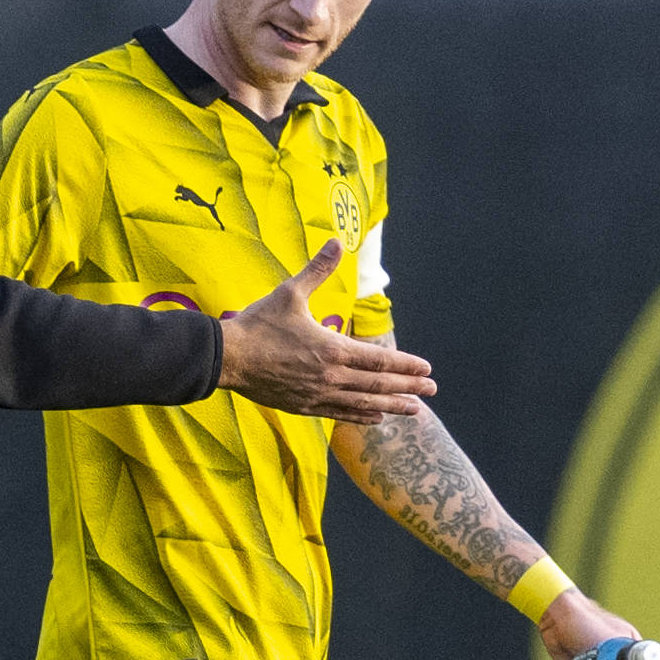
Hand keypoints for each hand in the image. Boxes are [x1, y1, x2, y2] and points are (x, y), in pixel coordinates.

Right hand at [217, 239, 435, 422]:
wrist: (227, 358)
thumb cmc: (258, 324)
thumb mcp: (290, 292)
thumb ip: (317, 270)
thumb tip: (336, 242)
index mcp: (331, 348)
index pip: (378, 359)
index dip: (405, 365)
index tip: (426, 368)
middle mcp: (330, 375)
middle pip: (377, 384)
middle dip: (408, 387)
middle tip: (432, 390)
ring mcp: (317, 394)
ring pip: (362, 403)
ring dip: (391, 406)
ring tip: (414, 411)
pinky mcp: (303, 406)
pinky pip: (339, 414)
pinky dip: (361, 416)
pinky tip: (375, 417)